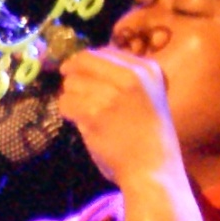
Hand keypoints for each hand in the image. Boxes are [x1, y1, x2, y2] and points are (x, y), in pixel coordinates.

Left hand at [52, 45, 179, 190]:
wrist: (153, 169)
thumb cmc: (149, 136)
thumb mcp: (149, 95)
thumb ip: (125, 77)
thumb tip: (83, 62)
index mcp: (148, 69)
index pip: (105, 51)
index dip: (89, 63)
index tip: (83, 75)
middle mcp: (132, 75)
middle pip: (84, 61)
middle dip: (75, 75)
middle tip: (74, 90)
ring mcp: (112, 94)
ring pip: (72, 82)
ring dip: (72, 97)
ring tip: (84, 112)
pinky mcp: (94, 112)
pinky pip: (66, 103)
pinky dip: (67, 112)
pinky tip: (80, 121)